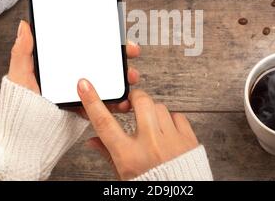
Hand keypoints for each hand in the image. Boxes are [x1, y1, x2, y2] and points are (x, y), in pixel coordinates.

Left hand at [7, 20, 140, 113]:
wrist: (24, 136)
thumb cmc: (19, 105)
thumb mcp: (20, 75)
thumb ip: (22, 52)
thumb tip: (24, 26)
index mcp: (63, 64)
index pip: (87, 47)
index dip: (104, 39)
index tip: (118, 34)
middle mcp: (76, 77)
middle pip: (104, 62)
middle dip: (122, 55)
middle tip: (132, 51)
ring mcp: (84, 93)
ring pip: (110, 82)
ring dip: (125, 78)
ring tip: (131, 78)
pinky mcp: (88, 110)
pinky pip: (106, 104)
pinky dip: (118, 103)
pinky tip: (125, 101)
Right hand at [77, 79, 198, 179]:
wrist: (179, 199)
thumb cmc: (150, 189)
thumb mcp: (124, 176)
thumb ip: (108, 154)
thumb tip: (92, 141)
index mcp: (129, 157)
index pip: (104, 123)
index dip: (92, 101)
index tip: (85, 85)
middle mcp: (150, 145)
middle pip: (140, 102)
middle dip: (135, 97)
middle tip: (133, 102)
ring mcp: (172, 141)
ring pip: (160, 107)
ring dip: (153, 111)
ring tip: (152, 125)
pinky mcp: (189, 140)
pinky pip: (178, 116)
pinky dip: (172, 120)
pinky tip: (167, 131)